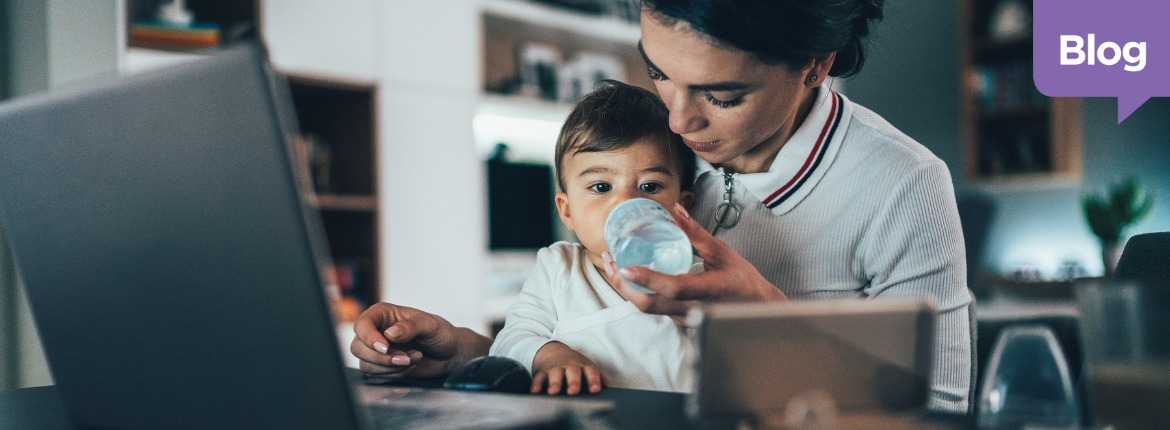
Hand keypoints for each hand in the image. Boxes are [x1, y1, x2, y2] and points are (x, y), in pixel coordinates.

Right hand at [350, 303, 490, 381]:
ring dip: (391, 368)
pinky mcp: (382, 367)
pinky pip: (376, 377)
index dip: (369, 338)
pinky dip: (393, 376)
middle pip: (358, 348)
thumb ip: (411, 326)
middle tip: (406, 358)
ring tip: (413, 359)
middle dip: (382, 358)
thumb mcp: (430, 325)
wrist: (450, 354)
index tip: (386, 348)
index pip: (362, 325)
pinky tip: (410, 368)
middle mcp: (376, 332)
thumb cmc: (441, 333)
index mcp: (383, 314)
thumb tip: (390, 333)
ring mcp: (377, 351)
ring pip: (366, 364)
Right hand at [530, 342, 611, 394]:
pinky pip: (539, 378)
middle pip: (573, 372)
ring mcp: (555, 369)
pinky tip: (535, 392)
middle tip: (573, 391)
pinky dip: (537, 385)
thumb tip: (610, 388)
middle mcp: (569, 367)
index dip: (593, 380)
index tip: (595, 390)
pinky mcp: (542, 372)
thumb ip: (599, 377)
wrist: (553, 351)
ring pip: (555, 374)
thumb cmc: (574, 364)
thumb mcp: (588, 367)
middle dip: (573, 382)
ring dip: (555, 383)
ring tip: (554, 392)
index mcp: (583, 366)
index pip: (591, 371)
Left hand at [602, 203, 786, 315]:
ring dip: (626, 289)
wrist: (757, 309)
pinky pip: (654, 308)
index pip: (673, 287)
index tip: (624, 266)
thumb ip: (696, 233)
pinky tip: (631, 276)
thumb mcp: (722, 252)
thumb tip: (676, 210)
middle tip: (610, 260)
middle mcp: (693, 309)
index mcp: (707, 290)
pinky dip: (638, 293)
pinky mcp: (681, 320)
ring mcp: (685, 318)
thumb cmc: (744, 280)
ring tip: (613, 265)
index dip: (647, 278)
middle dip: (622, 285)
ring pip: (648, 309)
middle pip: (649, 305)